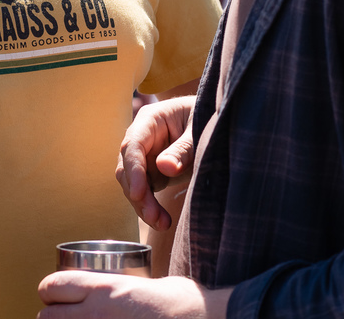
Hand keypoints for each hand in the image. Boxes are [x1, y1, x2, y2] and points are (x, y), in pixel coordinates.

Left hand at [37, 271, 230, 318]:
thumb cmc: (182, 305)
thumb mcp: (146, 284)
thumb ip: (121, 286)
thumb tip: (117, 287)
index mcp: (103, 289)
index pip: (52, 286)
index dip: (50, 291)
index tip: (54, 295)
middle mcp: (96, 314)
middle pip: (46, 316)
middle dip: (53, 316)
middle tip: (64, 316)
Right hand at [115, 96, 197, 230]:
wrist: (215, 121)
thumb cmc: (207, 119)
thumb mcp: (199, 131)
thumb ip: (184, 149)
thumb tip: (165, 167)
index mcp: (150, 120)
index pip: (133, 145)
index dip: (134, 171)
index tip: (139, 194)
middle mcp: (141, 138)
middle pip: (128, 168)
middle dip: (138, 194)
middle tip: (153, 216)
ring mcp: (145, 156)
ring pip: (132, 184)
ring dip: (143, 205)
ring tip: (162, 223)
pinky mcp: (151, 172)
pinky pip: (144, 192)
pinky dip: (150, 208)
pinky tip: (162, 221)